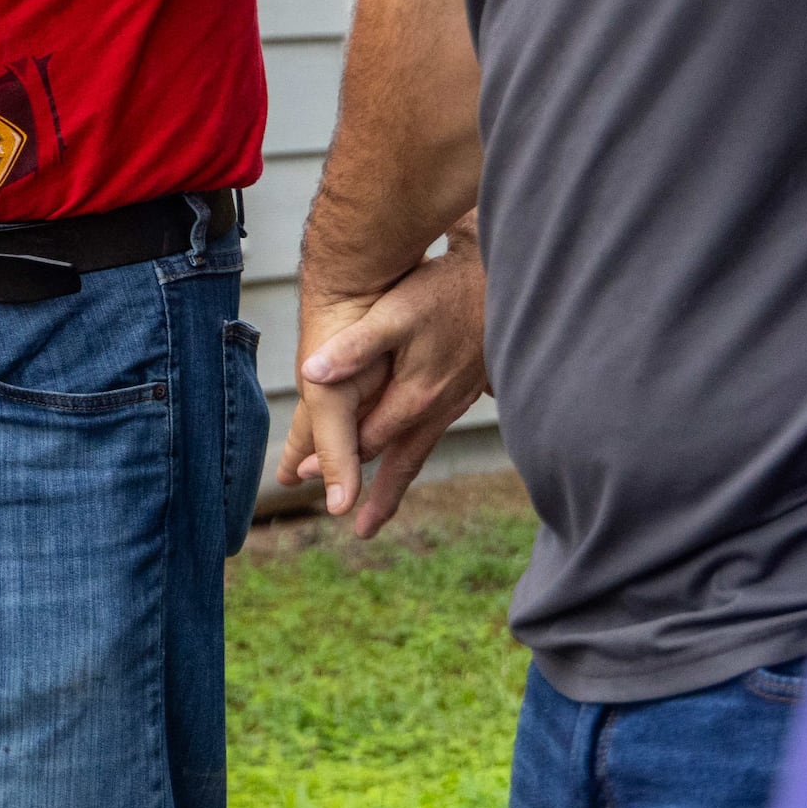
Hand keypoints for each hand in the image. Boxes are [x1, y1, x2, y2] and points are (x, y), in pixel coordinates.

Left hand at [283, 218, 487, 537]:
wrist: (500, 279)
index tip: (306, 476)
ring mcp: (457, 401)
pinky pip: (437, 430)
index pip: (368, 441)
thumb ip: (356, 347)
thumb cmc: (443, 293)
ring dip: (402, 477)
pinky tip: (418, 447)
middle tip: (360, 528)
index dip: (335, 459)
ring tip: (387, 509)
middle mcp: (439, 408)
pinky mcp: (469, 388)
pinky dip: (420, 448)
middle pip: (403, 461)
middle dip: (380, 493)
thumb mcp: (395, 315)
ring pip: (424, 448)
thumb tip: (312, 373)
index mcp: (415, 398)